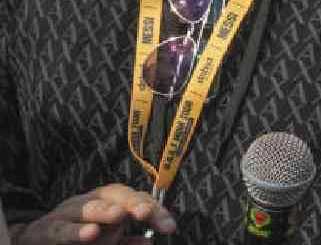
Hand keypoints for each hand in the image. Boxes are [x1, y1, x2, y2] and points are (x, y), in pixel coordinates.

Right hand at [13, 184, 175, 244]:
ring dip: (103, 211)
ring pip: (87, 208)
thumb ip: (126, 242)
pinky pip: (63, 230)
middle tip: (145, 213)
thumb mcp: (107, 240)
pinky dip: (77, 232)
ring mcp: (69, 213)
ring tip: (118, 215)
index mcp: (110, 201)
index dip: (156, 211)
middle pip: (116, 195)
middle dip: (133, 203)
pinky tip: (91, 233)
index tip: (170, 227)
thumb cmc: (81, 238)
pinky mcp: (48, 230)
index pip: (137, 199)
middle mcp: (91, 201)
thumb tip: (148, 241)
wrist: (36, 240)